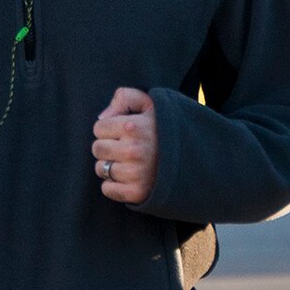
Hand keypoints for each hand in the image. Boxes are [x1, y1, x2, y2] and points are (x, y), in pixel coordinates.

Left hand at [93, 86, 158, 204]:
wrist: (193, 161)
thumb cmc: (166, 130)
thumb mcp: (150, 104)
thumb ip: (124, 97)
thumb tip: (102, 116)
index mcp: (133, 127)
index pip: (98, 128)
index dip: (109, 129)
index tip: (124, 133)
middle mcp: (133, 150)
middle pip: (97, 149)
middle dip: (108, 147)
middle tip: (125, 148)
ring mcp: (135, 173)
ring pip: (101, 169)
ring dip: (111, 167)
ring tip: (129, 163)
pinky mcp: (136, 192)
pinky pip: (107, 189)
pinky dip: (114, 186)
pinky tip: (129, 178)